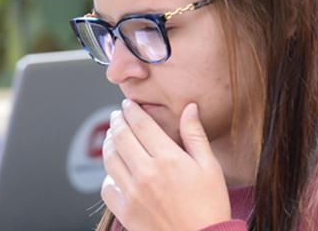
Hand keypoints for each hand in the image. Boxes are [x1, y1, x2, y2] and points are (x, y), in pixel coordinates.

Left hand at [101, 100, 230, 230]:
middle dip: (117, 121)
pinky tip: (114, 170)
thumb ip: (195, 135)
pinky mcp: (125, 211)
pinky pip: (106, 187)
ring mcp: (133, 193)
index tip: (127, 104)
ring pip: (109, 159)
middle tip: (117, 115)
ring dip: (109, 143)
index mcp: (168, 159)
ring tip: (113, 137)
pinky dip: (107, 175)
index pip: (141, 124)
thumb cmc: (211, 207)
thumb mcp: (210, 168)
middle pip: (120, 137)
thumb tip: (189, 108)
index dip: (131, 110)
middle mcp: (146, 173)